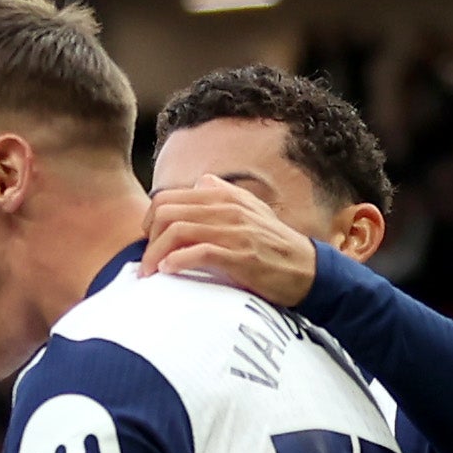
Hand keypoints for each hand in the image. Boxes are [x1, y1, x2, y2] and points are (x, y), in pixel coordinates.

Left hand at [141, 176, 318, 305]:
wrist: (307, 270)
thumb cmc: (273, 244)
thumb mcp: (252, 210)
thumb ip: (225, 194)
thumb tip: (201, 181)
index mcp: (224, 197)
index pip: (167, 198)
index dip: (148, 221)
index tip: (148, 241)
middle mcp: (226, 210)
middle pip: (165, 212)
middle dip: (147, 238)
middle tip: (146, 260)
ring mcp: (233, 232)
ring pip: (176, 231)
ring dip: (155, 254)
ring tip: (150, 272)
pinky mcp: (240, 256)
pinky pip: (198, 252)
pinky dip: (176, 261)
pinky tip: (169, 271)